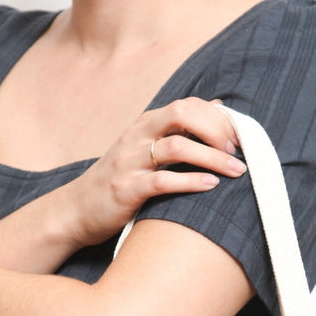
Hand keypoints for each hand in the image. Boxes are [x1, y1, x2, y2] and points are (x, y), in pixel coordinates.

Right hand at [70, 97, 243, 246]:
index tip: (239, 138)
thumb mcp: (145, 150)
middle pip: (182, 115)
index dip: (217, 118)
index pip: (187, 105)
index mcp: (145, 124)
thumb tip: (218, 108)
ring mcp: (130, 162)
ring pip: (177, 147)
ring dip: (212, 158)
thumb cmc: (119, 182)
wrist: (76, 210)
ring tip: (235, 171)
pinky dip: (191, 182)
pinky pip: (163, 180)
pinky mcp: (127, 190)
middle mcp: (137, 136)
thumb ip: (178, 131)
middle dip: (216, 131)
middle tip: (239, 152)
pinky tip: (211, 186)